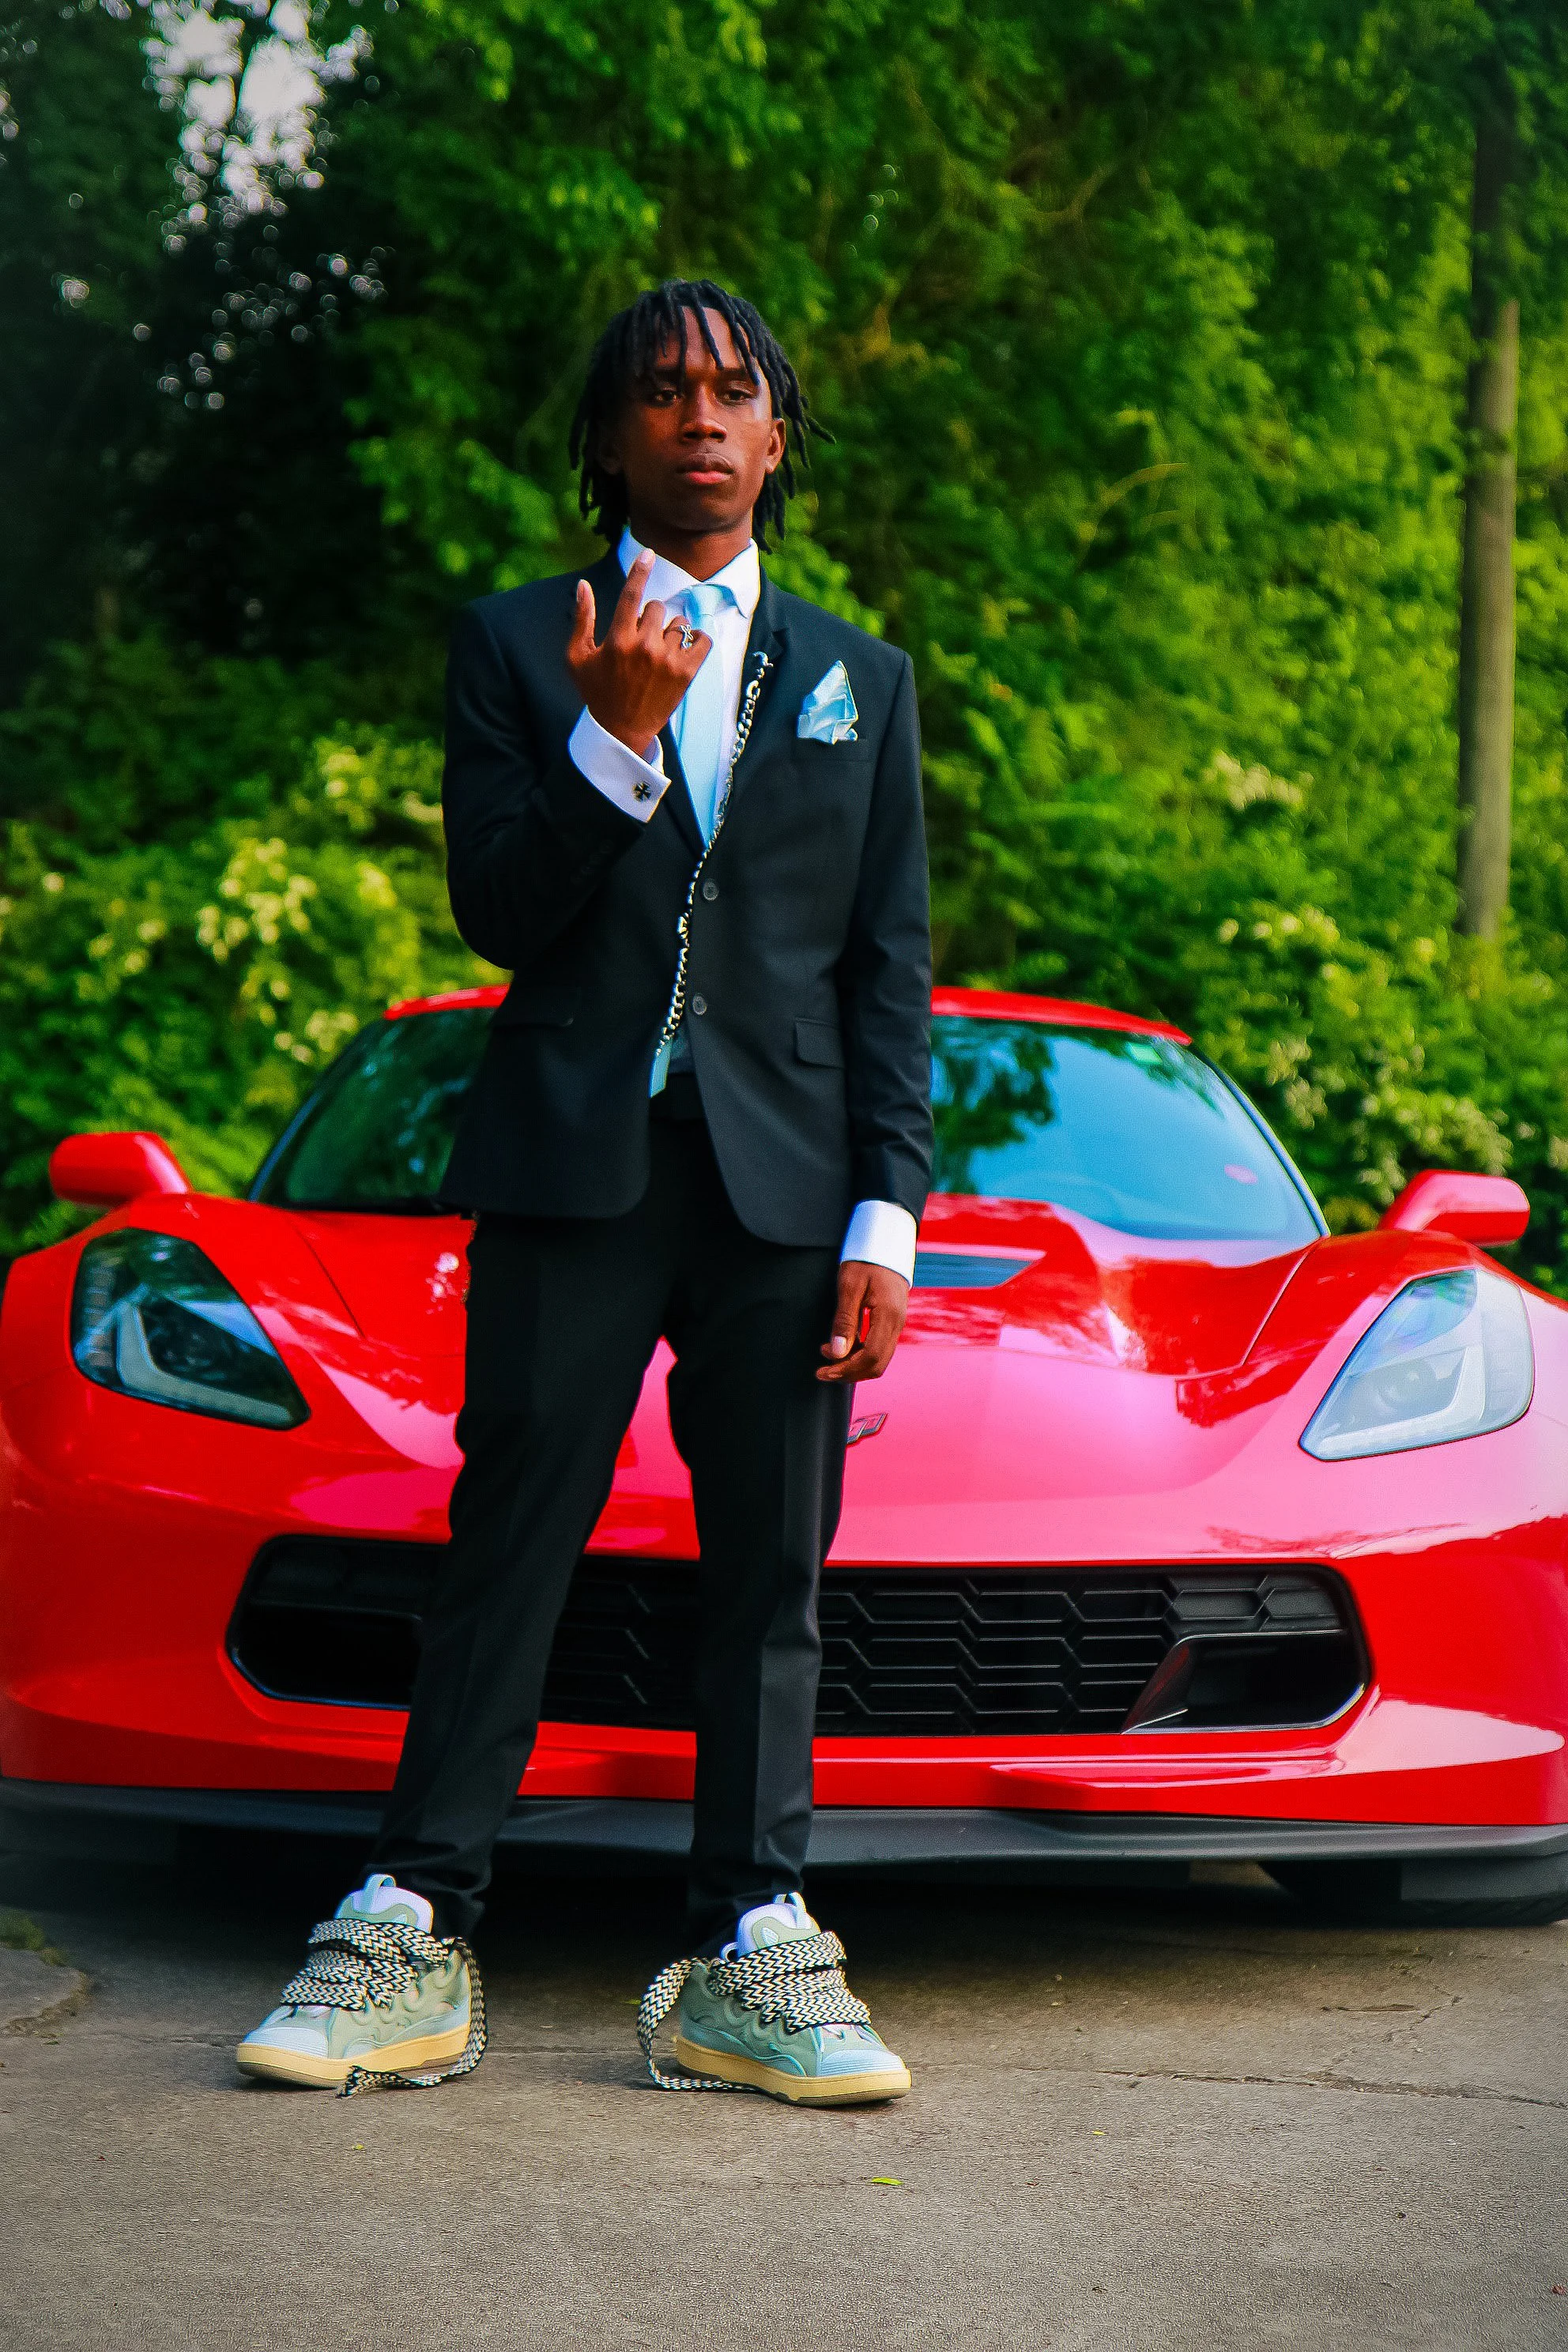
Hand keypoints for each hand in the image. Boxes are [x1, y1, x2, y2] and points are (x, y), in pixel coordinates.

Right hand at [566, 549, 711, 755]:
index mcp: (617, 639)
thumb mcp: (578, 657)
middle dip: (650, 619)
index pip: (631, 594)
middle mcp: (643, 646)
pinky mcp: (686, 673)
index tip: (648, 554)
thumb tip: (581, 584)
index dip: (640, 571)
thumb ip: (581, 619)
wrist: (622, 732)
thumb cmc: (597, 692)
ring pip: (678, 624)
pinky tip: (686, 649)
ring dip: (671, 632)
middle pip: (656, 608)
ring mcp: (667, 659)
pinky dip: (697, 641)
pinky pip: (701, 640)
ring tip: (660, 654)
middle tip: (642, 642)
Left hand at [817, 1261, 909, 1383]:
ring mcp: (897, 1323)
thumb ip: (844, 1321)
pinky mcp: (892, 1321)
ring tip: (828, 1355)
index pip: (871, 1357)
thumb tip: (837, 1353)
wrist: (885, 1241)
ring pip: (879, 1358)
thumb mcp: (849, 1287)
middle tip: (822, 1371)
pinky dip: (861, 1354)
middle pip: (877, 1364)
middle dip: (849, 1372)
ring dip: (854, 1364)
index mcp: (888, 1315)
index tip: (823, 1371)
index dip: (846, 1369)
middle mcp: (897, 1323)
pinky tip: (843, 1346)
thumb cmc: (865, 1259)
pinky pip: (879, 1347)